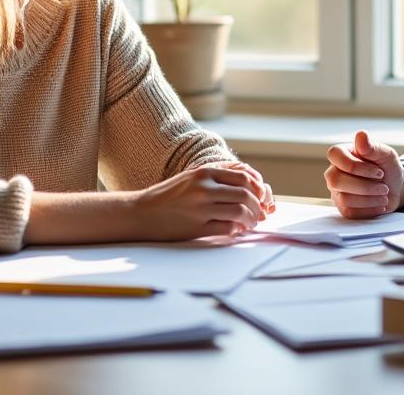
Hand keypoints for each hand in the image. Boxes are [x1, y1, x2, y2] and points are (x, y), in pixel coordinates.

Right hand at [131, 165, 263, 239]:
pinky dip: (236, 230)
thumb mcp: (192, 177)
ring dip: (250, 220)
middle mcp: (203, 187)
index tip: (262, 197)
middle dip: (258, 207)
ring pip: (240, 212)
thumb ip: (219, 175)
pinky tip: (235, 230)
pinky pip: (228, 228)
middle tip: (259, 215)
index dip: (258, 189)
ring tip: (248, 224)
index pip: (244, 177)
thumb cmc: (169, 196)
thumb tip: (253, 183)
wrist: (141, 213)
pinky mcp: (197, 227)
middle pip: (246, 195)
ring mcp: (200, 207)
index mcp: (204, 172)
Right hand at [325, 130, 403, 218]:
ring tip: (384, 194)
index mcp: (342, 154)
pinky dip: (370, 209)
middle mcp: (334, 172)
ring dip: (370, 198)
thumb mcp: (385, 154)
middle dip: (364, 186)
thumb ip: (372, 146)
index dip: (356, 166)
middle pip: (336, 180)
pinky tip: (380, 204)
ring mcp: (337, 191)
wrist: (395, 188)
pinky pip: (350, 212)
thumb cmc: (387, 167)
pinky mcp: (343, 208)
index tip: (379, 171)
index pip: (335, 155)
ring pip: (344, 198)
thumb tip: (361, 135)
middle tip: (383, 185)